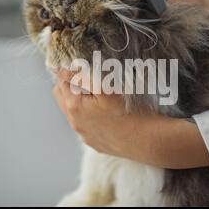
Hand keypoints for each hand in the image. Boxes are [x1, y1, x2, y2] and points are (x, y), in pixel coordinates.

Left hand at [53, 70, 208, 168]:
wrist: (147, 141)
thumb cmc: (129, 111)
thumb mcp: (106, 87)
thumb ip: (82, 77)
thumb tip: (65, 69)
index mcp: (74, 106)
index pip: (61, 81)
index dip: (69, 70)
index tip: (80, 65)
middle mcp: (75, 123)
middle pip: (62, 97)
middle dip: (69, 84)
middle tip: (86, 76)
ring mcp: (84, 135)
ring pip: (72, 113)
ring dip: (79, 100)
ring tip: (98, 94)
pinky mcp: (95, 143)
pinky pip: (85, 126)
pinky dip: (89, 116)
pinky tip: (106, 113)